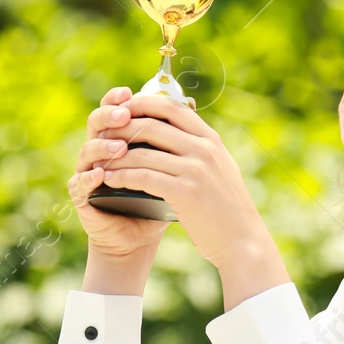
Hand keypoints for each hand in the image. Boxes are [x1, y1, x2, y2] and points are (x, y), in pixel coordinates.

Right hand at [69, 86, 170, 260]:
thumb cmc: (159, 198)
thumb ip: (173, 139)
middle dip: (109, 115)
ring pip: (87, 151)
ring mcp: (88, 172)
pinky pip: (79, 184)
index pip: (114, 110)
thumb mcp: (170, 166)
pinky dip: (89, 178)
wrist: (143, 236)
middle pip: (96, 123)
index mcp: (119, 138)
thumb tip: (191, 104)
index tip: (129, 92)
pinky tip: (101, 174)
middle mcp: (100, 151)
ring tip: (119, 147)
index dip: (117, 99)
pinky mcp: (82, 197)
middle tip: (124, 115)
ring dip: (102, 146)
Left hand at [97, 92, 283, 281]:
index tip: (123, 109)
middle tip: (103, 135)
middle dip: (122, 128)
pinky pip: (143, 177)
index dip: (142, 103)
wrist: (242, 240)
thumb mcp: (220, 168)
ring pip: (143, 153)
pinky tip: (109, 181)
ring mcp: (195, 170)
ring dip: (116, 156)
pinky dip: (122, 177)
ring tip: (100, 161)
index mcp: (211, 140)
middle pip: (152, 125)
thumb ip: (201, 148)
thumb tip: (176, 130)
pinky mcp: (185, 193)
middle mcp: (204, 150)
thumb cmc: (227, 208)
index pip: (172, 107)